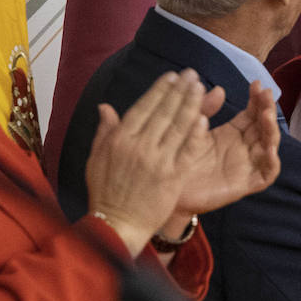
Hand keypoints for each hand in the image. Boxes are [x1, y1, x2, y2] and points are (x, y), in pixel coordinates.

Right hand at [85, 70, 207, 254]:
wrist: (117, 225)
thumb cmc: (105, 193)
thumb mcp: (96, 159)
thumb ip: (104, 131)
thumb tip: (106, 107)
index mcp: (120, 139)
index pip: (144, 107)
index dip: (160, 90)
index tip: (172, 77)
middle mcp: (139, 146)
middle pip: (164, 112)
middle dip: (179, 90)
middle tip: (192, 74)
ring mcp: (158, 161)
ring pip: (178, 127)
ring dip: (191, 104)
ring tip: (201, 87)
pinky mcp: (173, 177)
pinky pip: (187, 151)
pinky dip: (195, 134)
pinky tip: (204, 118)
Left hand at [175, 80, 280, 213]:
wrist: (169, 191)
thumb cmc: (180, 160)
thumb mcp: (192, 130)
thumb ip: (204, 110)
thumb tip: (219, 89)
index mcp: (232, 133)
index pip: (252, 113)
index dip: (257, 99)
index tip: (256, 84)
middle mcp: (243, 148)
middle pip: (264, 126)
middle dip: (267, 109)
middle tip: (265, 95)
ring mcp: (246, 165)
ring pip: (269, 146)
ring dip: (271, 130)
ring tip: (266, 116)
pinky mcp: (245, 184)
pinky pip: (267, 174)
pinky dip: (272, 162)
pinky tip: (269, 149)